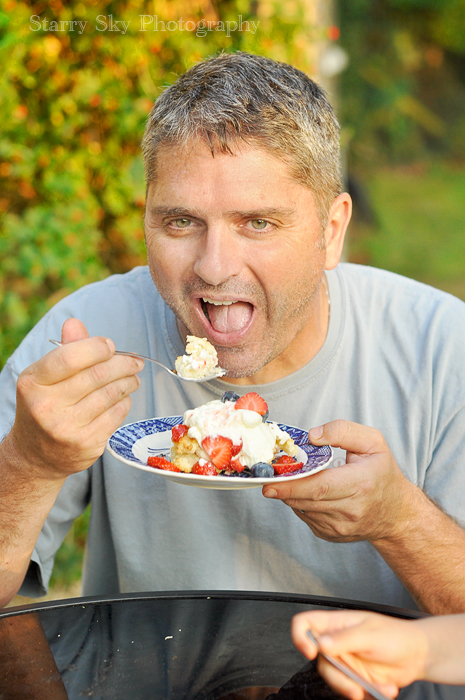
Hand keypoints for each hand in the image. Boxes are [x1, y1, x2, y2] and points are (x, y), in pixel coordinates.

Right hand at [9, 318, 143, 477]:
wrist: (36, 456)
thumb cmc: (45, 406)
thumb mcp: (45, 378)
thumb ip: (64, 350)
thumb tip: (75, 323)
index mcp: (33, 383)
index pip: (70, 356)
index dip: (96, 347)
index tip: (110, 346)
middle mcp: (46, 406)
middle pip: (97, 375)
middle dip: (123, 364)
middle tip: (135, 362)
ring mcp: (66, 428)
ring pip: (111, 394)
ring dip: (129, 382)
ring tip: (134, 378)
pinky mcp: (86, 444)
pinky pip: (116, 415)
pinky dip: (125, 402)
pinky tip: (124, 398)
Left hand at [263, 420, 411, 542]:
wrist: (396, 513)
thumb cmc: (382, 473)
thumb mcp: (373, 442)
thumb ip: (343, 431)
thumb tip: (313, 436)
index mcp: (360, 484)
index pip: (319, 487)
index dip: (292, 485)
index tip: (269, 483)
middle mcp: (350, 509)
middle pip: (306, 499)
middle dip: (282, 488)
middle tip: (266, 478)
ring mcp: (340, 526)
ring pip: (302, 508)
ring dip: (290, 494)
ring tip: (288, 479)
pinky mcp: (331, 534)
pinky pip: (305, 516)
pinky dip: (299, 503)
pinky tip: (306, 491)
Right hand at [291, 609, 427, 698]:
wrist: (417, 656)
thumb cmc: (396, 635)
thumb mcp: (370, 635)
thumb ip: (345, 639)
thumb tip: (320, 643)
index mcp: (336, 624)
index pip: (305, 623)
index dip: (300, 636)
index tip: (311, 652)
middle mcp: (336, 642)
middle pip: (318, 660)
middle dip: (337, 677)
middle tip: (355, 686)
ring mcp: (345, 661)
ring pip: (333, 678)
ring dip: (354, 688)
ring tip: (379, 688)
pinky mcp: (354, 677)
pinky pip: (349, 689)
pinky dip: (366, 693)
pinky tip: (384, 688)